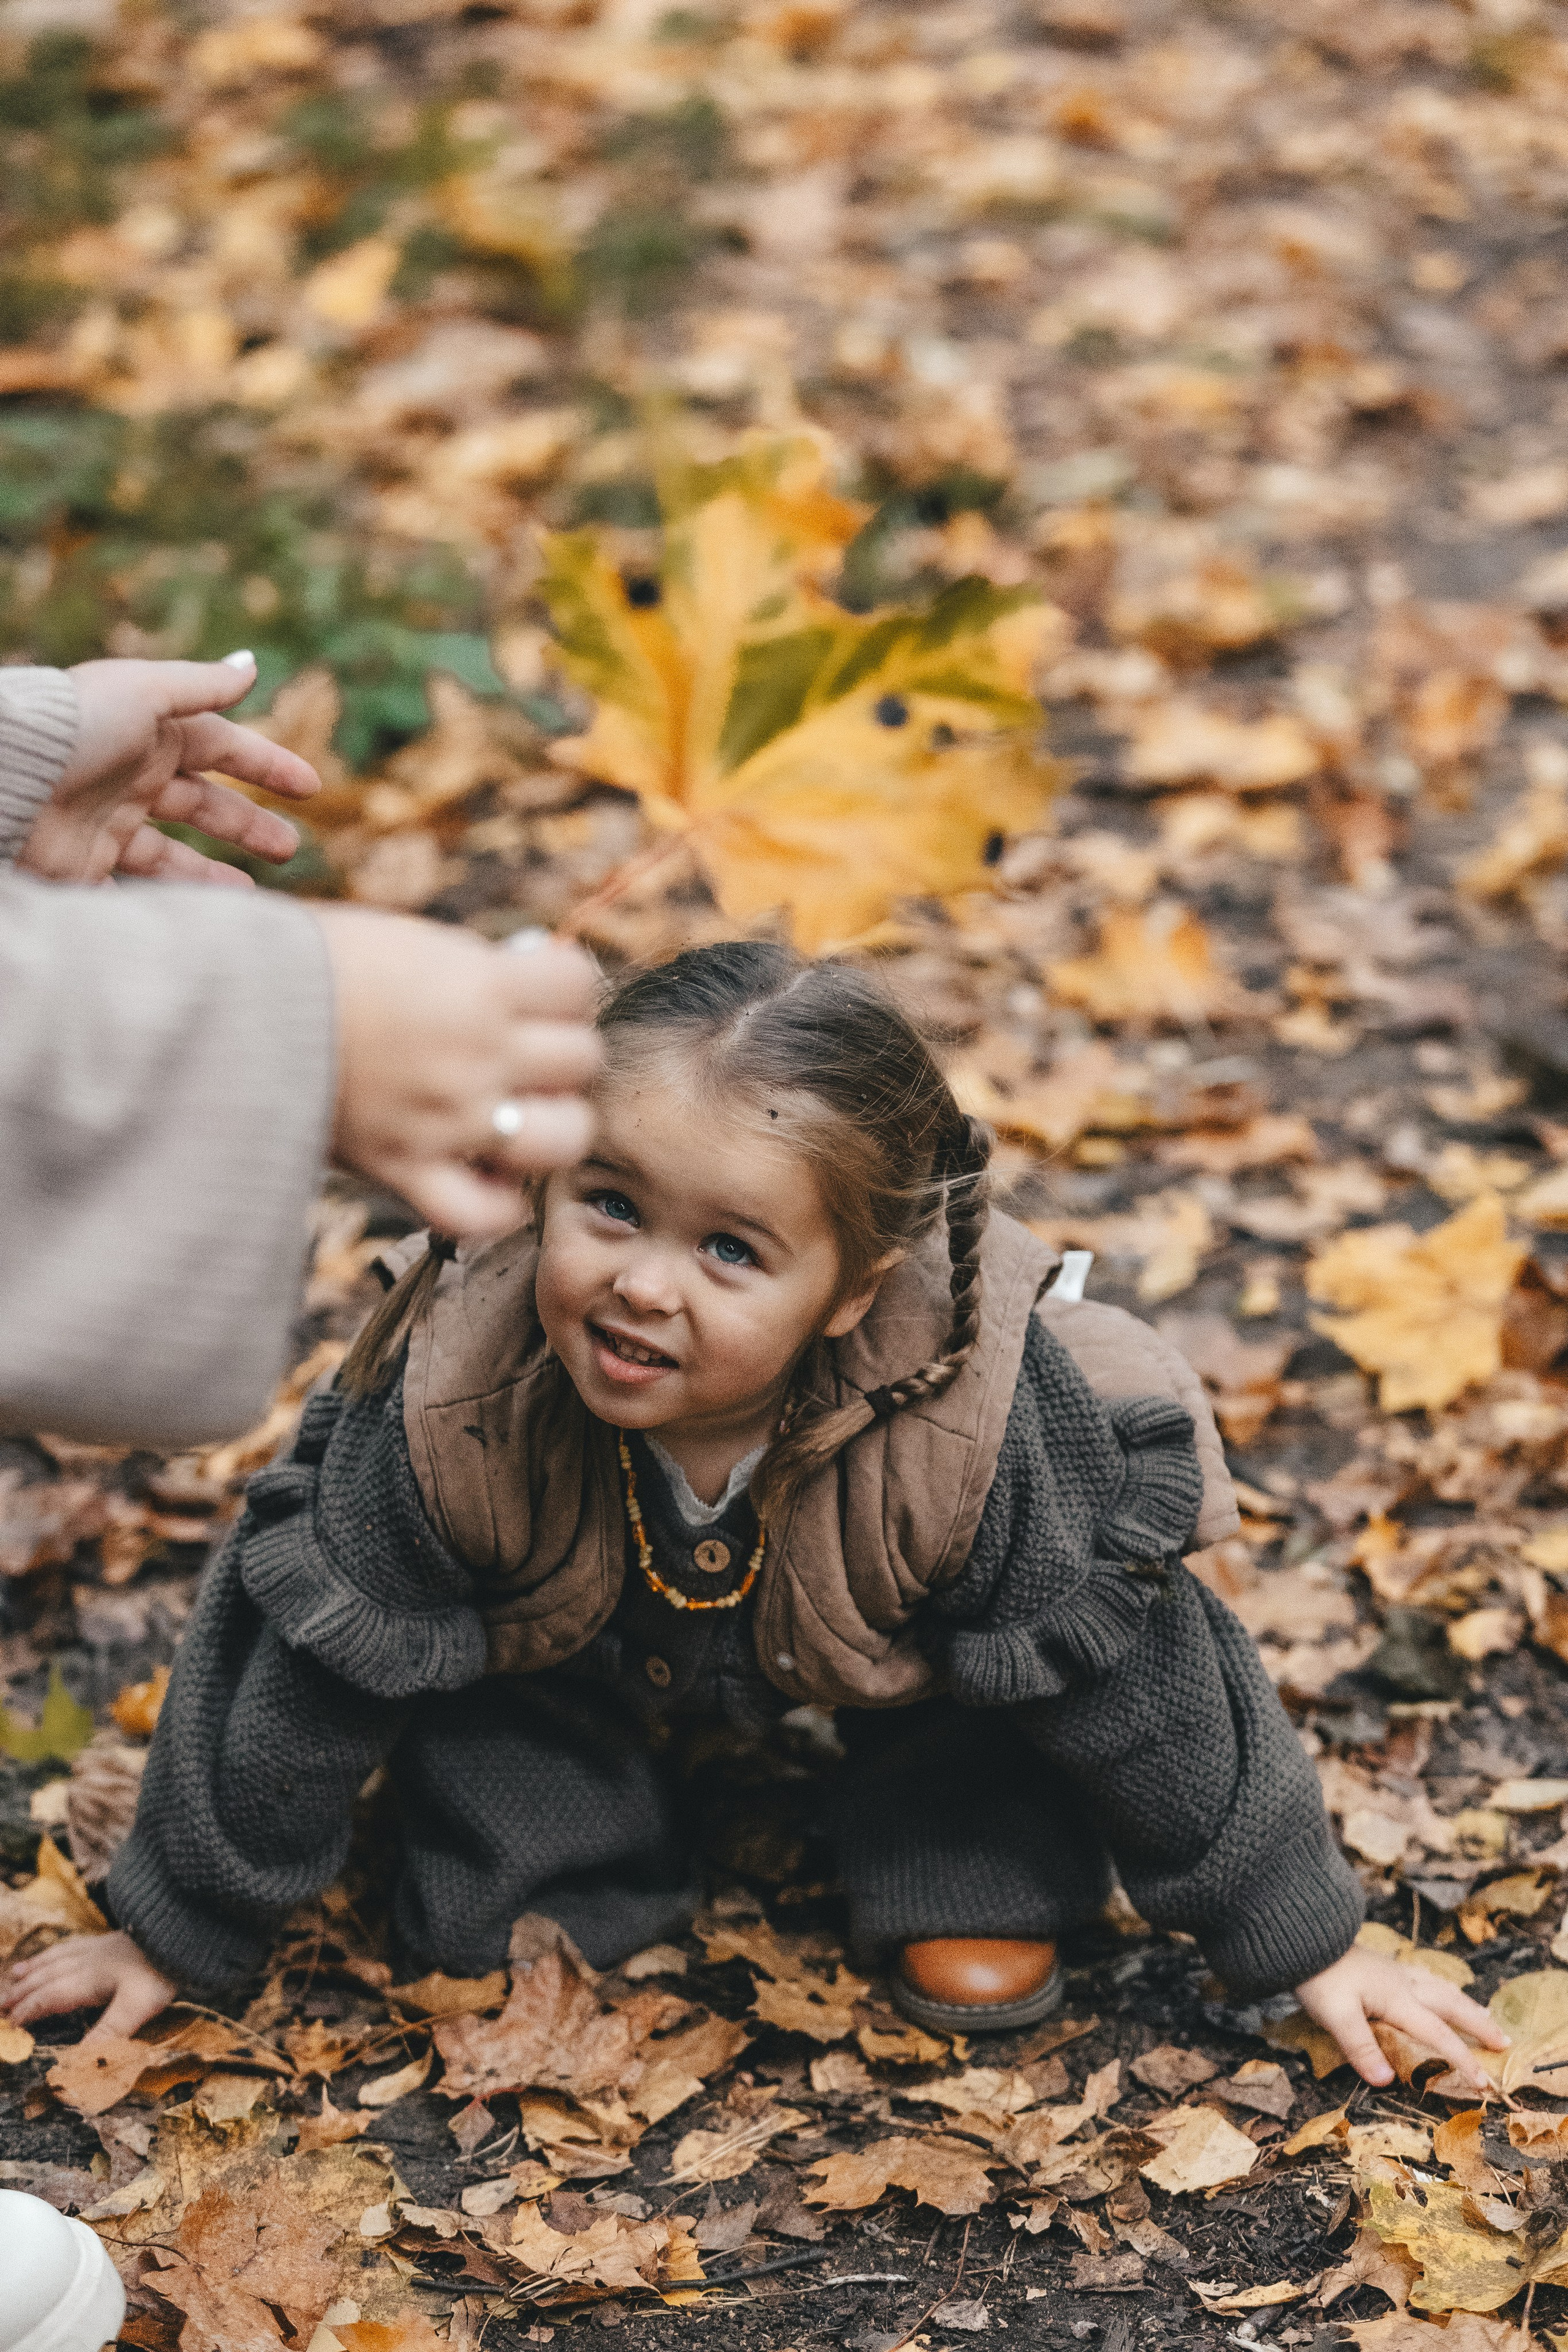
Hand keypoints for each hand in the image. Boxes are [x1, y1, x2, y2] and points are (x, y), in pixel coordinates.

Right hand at [2, 1930, 175, 2040]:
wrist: (184, 1933)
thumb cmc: (161, 1972)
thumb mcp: (136, 2008)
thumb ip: (106, 2035)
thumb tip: (77, 2067)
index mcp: (88, 1979)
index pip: (49, 1997)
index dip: (27, 2011)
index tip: (8, 2025)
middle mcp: (86, 1961)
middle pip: (46, 1977)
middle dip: (21, 1992)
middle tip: (0, 2005)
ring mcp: (99, 1947)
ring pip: (56, 1959)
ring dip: (33, 1970)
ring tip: (14, 1975)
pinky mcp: (111, 1939)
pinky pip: (72, 1945)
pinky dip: (55, 1951)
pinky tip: (55, 1953)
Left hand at [17, 653, 319, 886]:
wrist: (3, 784)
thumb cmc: (74, 729)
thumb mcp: (144, 692)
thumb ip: (203, 685)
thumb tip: (252, 664)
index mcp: (148, 733)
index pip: (221, 747)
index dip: (266, 765)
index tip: (310, 789)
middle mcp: (129, 779)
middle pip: (203, 804)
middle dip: (248, 825)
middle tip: (289, 849)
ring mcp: (107, 827)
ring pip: (174, 857)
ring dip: (214, 875)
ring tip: (251, 896)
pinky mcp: (84, 870)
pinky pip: (137, 893)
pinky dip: (171, 907)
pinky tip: (202, 920)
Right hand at [314, 911, 601, 1234]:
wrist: (227, 1009)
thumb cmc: (313, 961)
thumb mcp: (410, 940)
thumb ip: (477, 967)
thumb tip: (530, 976)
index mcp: (480, 985)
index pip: (579, 983)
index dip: (565, 985)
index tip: (540, 990)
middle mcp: (478, 1054)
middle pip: (582, 1060)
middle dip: (560, 1052)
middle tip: (525, 1051)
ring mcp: (449, 1120)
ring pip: (563, 1138)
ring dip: (552, 1126)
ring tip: (520, 1113)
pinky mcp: (407, 1171)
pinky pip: (487, 1214)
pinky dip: (498, 1204)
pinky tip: (490, 1177)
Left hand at [1295, 1947, 1508, 2090]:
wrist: (1304, 1938)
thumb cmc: (1319, 1977)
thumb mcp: (1335, 2016)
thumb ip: (1361, 2048)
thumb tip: (1385, 2082)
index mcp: (1397, 1999)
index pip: (1438, 2034)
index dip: (1462, 2058)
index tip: (1483, 2082)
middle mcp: (1403, 1984)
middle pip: (1451, 2005)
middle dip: (1479, 2025)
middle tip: (1504, 2042)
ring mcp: (1395, 1972)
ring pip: (1441, 1988)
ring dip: (1466, 2004)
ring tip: (1485, 2014)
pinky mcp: (1384, 1966)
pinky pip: (1426, 1977)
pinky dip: (1443, 1987)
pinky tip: (1439, 1987)